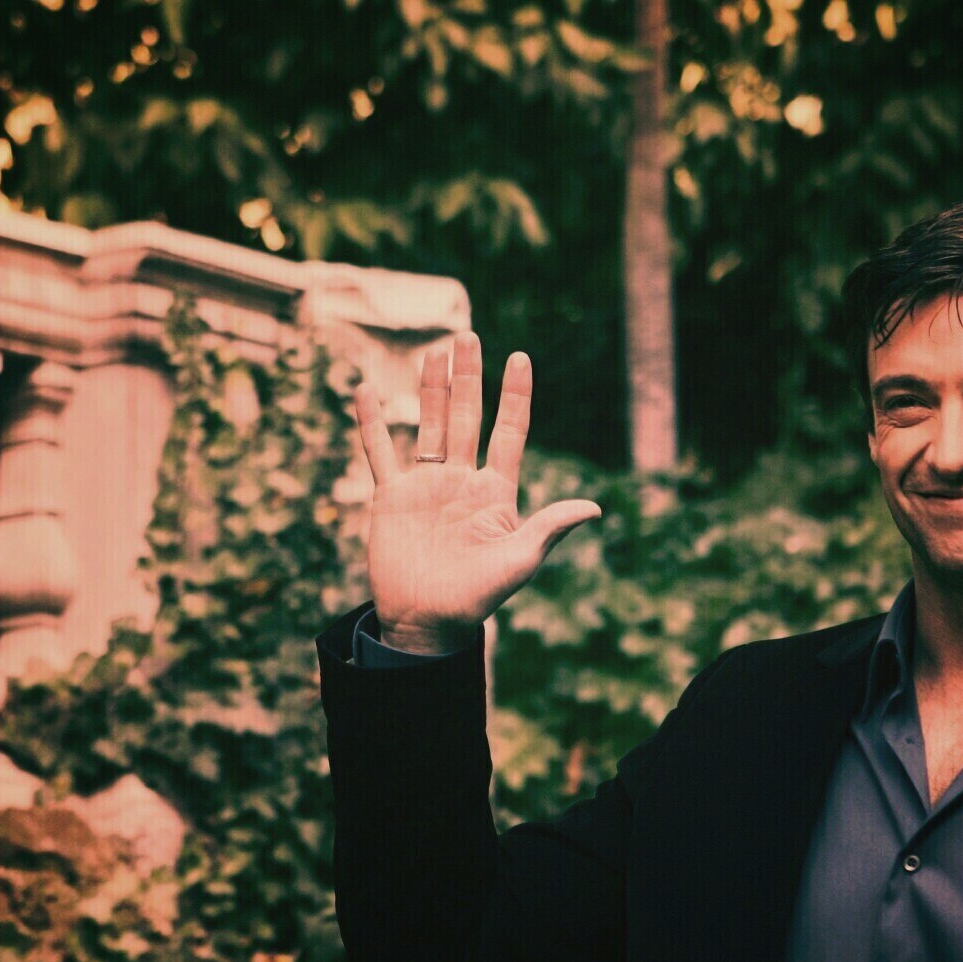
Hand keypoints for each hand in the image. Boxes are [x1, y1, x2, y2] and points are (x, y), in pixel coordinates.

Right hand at [353, 333, 601, 653]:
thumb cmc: (477, 597)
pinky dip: (372, 423)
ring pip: (430, 424)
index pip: (510, 432)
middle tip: (469, 337)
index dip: (515, 396)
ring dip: (432, 389)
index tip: (520, 359)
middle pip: (467, 417)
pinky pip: (380, 452)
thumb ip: (550, 528)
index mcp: (496, 492)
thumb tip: (595, 508)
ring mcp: (426, 486)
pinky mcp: (391, 497)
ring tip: (435, 352)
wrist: (426, 622)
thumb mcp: (519, 561)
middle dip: (469, 378)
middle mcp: (462, 481)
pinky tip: (367, 391)